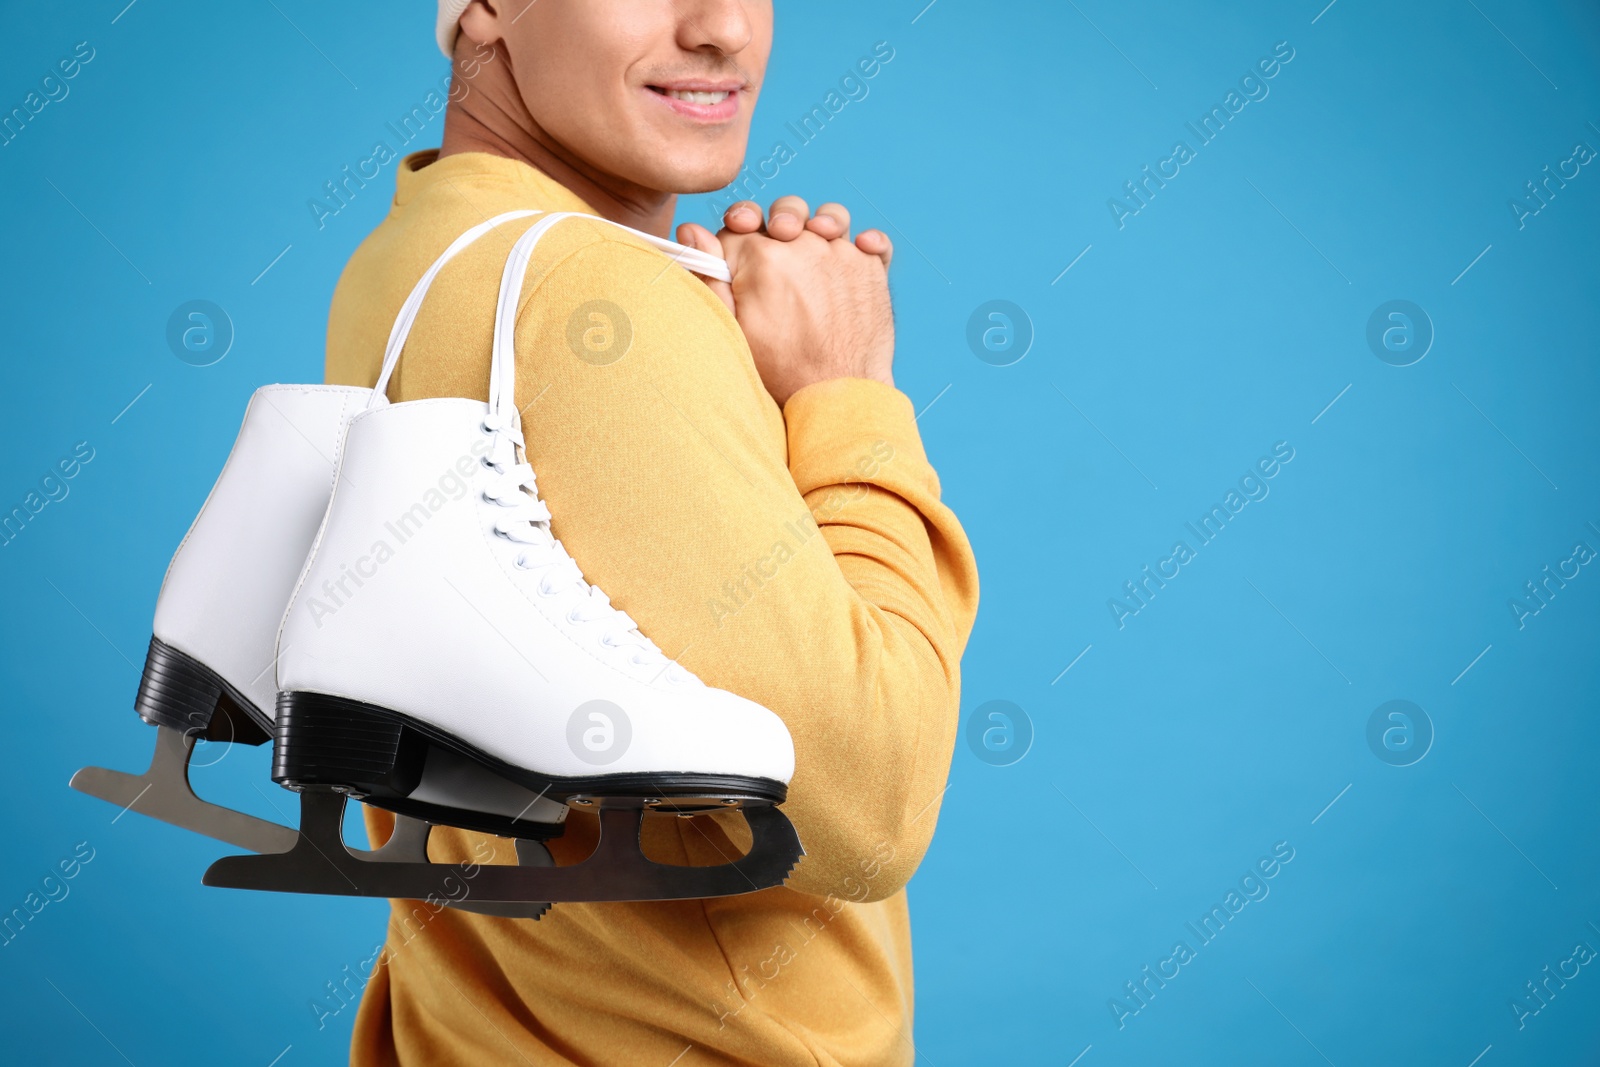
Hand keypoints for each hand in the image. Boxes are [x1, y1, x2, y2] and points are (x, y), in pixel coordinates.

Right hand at [678, 196, 894, 406]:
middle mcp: (805, 246)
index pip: (740, 229)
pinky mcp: (872, 270)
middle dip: (776, 223)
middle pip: (784, 215)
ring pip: (829, 218)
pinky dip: (866, 241)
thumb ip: (710, 275)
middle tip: (776, 240)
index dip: (734, 240)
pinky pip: (873, 241)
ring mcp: (843, 255)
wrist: (836, 396)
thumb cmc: (780, 369)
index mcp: (762, 257)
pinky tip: (858, 249)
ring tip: (816, 239)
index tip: (738, 258)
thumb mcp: (733, 326)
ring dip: (820, 224)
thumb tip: (690, 228)